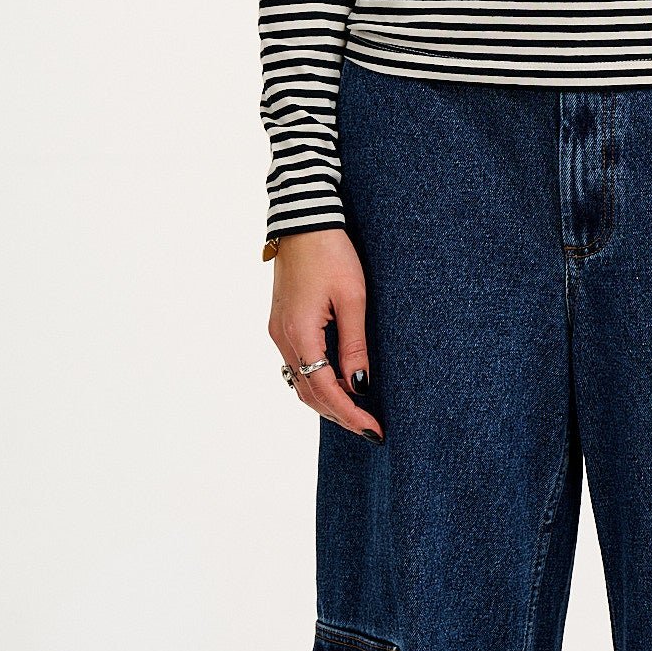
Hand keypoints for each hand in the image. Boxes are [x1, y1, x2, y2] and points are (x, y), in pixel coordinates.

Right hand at [267, 228, 383, 442]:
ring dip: (326, 400)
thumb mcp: (353, 297)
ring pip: (299, 381)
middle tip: (369, 428)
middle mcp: (282, 337)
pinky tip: (337, 382)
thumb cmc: (332, 253)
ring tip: (357, 412)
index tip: (374, 430)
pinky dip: (316, 380)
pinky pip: (296, 364)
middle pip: (308, 392)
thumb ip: (354, 344)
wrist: (304, 220)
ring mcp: (278, 331)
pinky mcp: (281, 323)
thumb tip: (360, 384)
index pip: (325, 389)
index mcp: (300, 333)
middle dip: (339, 414)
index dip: (350, 414)